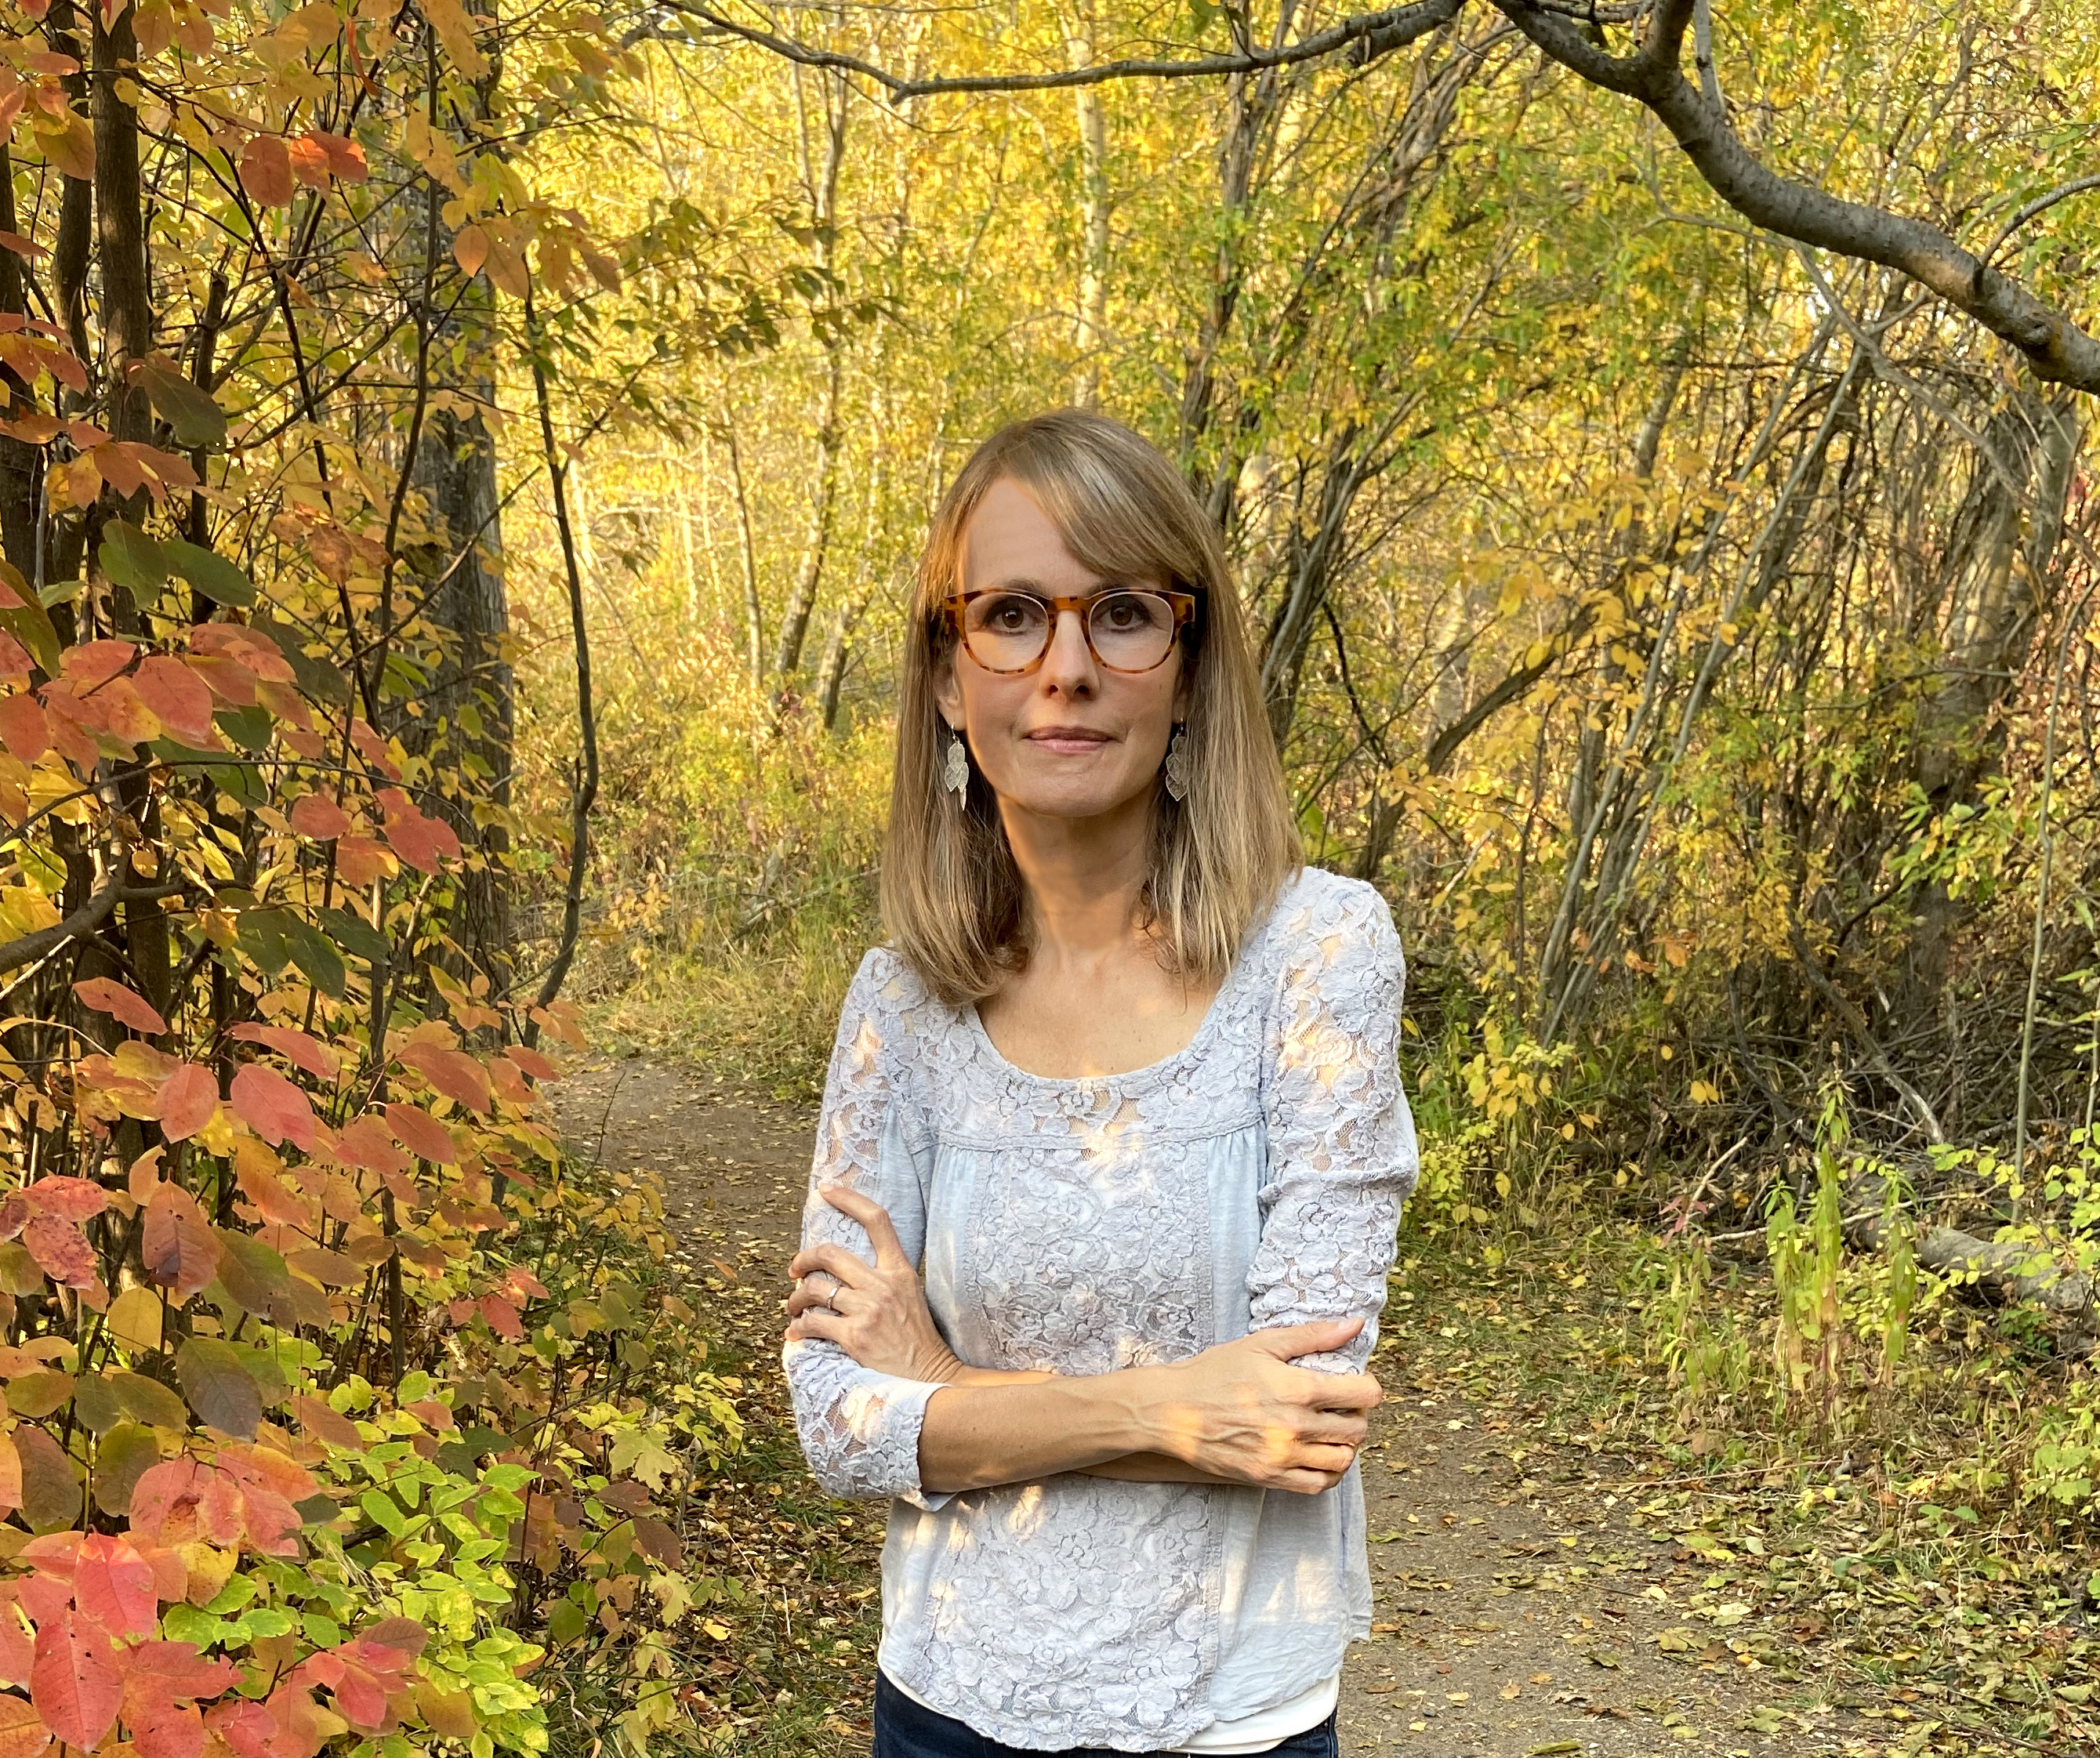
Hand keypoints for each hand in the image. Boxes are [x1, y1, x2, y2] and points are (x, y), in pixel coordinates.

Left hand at [785, 1185, 964, 1383]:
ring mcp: (868, 1310)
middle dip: (803, 1258)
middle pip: (831, 1253)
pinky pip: (813, 1323)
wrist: (929, 1377)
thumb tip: (849, 1266)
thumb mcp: (912, 1295)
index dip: (849, 1198)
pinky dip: (798, 1327)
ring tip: (794, 1307)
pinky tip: (796, 1333)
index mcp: (900, 1270)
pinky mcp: (855, 1337)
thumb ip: (886, 1276)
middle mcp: (883, 1285)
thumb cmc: (918, 1338)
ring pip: (815, 1289)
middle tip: (795, 1270)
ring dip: (796, 1298)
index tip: (826, 1189)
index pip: (877, 1220)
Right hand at [1141, 1319, 1381, 1494]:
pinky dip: (1327, 1472)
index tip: (1356, 1383)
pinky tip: (1317, 1455)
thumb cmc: (1215, 1372)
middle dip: (1357, 1415)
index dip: (1367, 1387)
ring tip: (1330, 1431)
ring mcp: (1283, 1456)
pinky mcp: (1269, 1477)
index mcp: (1298, 1388)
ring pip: (1342, 1460)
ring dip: (1345, 1445)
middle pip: (1357, 1429)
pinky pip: (1317, 1484)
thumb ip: (1312, 1335)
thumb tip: (1354, 1325)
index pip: (1364, 1394)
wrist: (1173, 1411)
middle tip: (1342, 1406)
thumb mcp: (1262, 1344)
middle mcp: (1296, 1427)